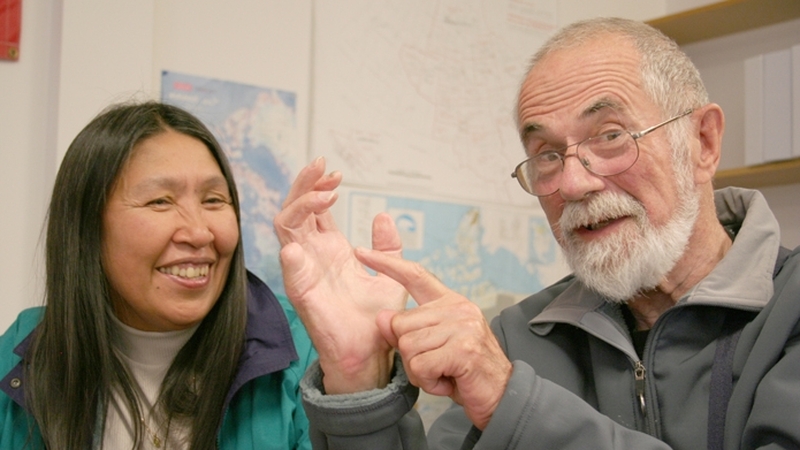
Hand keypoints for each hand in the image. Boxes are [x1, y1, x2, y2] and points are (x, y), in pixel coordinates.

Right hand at [274, 157, 407, 393]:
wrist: (373, 352)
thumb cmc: (377, 318)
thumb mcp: (390, 272)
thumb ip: (387, 245)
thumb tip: (383, 215)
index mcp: (331, 249)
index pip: (314, 209)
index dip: (319, 187)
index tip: (336, 174)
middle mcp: (314, 256)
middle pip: (295, 209)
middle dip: (305, 185)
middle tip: (322, 167)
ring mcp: (305, 272)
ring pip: (286, 228)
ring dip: (300, 206)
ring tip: (324, 195)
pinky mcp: (302, 293)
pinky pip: (289, 269)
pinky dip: (291, 256)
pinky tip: (298, 245)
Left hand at [356, 247, 512, 429]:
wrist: (502, 396)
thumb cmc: (463, 372)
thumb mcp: (431, 347)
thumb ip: (407, 331)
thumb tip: (382, 317)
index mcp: (450, 302)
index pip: (414, 275)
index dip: (386, 263)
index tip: (361, 252)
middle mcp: (457, 308)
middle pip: (401, 325)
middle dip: (410, 354)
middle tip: (435, 364)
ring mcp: (462, 327)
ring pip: (408, 347)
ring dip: (419, 371)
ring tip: (444, 372)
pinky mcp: (463, 349)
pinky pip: (420, 366)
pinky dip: (429, 382)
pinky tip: (448, 381)